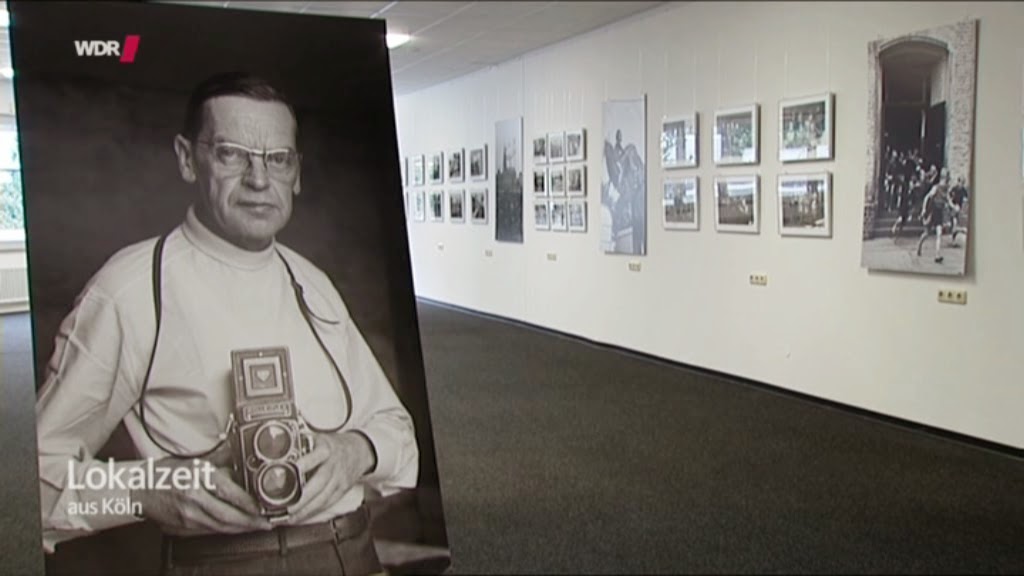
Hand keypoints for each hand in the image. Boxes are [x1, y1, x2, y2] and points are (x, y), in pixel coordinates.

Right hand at [131, 443, 272, 535]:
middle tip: (267, 523)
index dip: (250, 504)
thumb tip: (243, 466)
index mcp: (197, 478)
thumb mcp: (196, 462)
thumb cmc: (166, 473)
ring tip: (256, 526)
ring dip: (241, 529)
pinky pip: (209, 532)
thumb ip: (221, 465)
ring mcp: (186, 516)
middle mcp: (193, 499)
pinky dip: (225, 530)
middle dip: (251, 522)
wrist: (138, 489)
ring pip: (220, 527)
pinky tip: (235, 528)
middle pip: (228, 515)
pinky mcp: (182, 528)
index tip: (264, 508)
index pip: (230, 493)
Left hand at [287, 431, 375, 523]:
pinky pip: (327, 504)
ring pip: (323, 498)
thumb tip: (278, 446)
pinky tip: (301, 517)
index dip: (304, 464)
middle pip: (319, 483)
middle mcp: (334, 465)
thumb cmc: (334, 445)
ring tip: (290, 518)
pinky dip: (313, 512)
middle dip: (303, 498)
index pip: (315, 457)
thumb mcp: (319, 437)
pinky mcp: (342, 490)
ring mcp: (339, 479)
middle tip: (287, 508)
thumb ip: (301, 442)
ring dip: (305, 510)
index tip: (291, 471)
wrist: (360, 451)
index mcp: (326, 449)